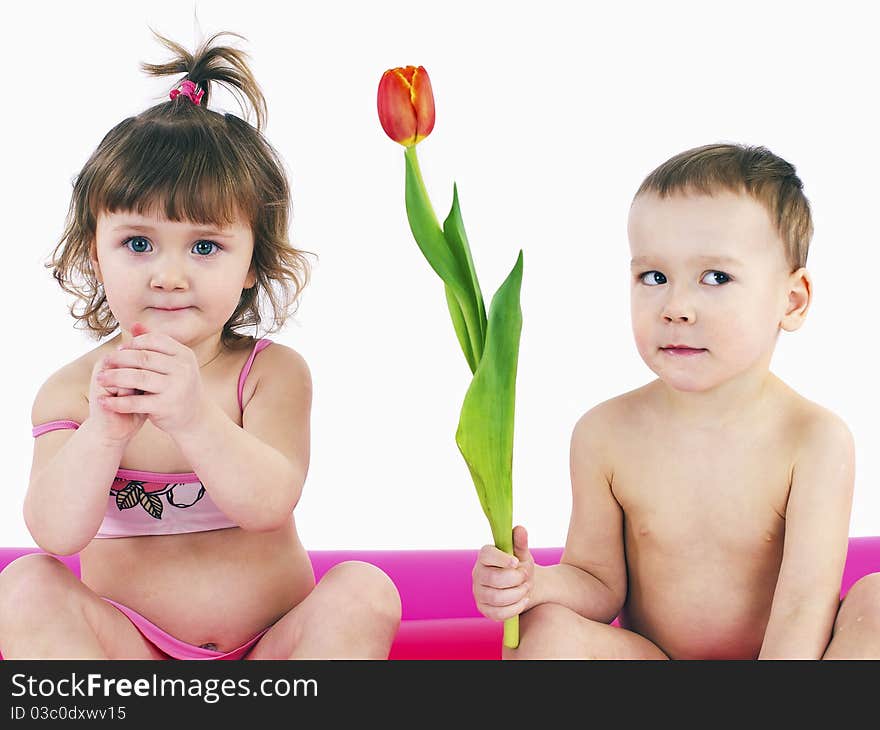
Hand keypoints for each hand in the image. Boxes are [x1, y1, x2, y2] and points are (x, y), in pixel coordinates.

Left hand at [96, 322, 207, 437]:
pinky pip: (136, 402)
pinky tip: (104, 401)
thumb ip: (154, 344)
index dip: (133, 343)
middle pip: (143, 358)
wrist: (193, 417)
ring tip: (100, 379)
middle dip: (119, 359)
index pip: (154, 341)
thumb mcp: (172, 364)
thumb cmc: (177, 386)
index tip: (118, 349)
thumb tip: (135, 324)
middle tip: (104, 362)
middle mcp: (183, 369)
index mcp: (184, 355)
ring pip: (137, 378)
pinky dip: (117, 402)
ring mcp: (176, 388)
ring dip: (114, 377)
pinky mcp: (166, 406)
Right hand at [473, 525, 534, 620]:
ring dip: (517, 594)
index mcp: (485, 556)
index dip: (502, 559)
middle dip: (515, 579)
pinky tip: (523, 600)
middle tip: (526, 576)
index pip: (486, 555)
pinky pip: (498, 613)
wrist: (523, 586)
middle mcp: (477, 574)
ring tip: (526, 588)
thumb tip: (520, 529)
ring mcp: (479, 593)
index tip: (516, 562)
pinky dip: (515, 608)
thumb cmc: (520, 567)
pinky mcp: (484, 609)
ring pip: (496, 597)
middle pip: (493, 579)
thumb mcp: (522, 554)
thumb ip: (520, 543)